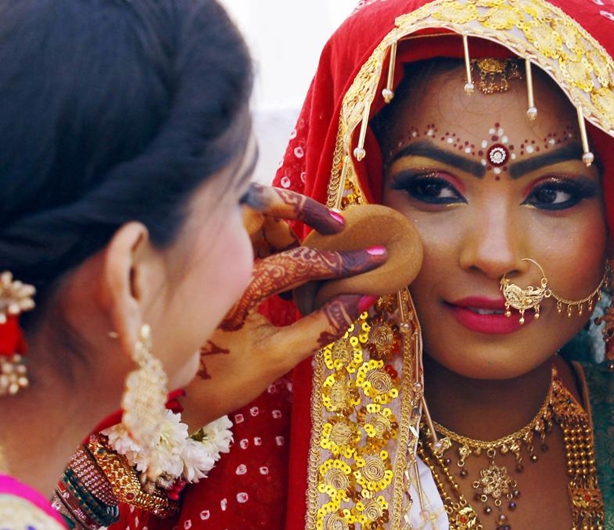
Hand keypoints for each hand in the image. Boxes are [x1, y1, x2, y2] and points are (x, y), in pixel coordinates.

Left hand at [181, 184, 386, 429]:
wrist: (169, 393)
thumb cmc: (219, 379)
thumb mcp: (276, 359)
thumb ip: (322, 326)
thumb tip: (363, 297)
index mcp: (236, 285)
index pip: (299, 260)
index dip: (341, 261)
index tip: (373, 257)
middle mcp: (217, 260)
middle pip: (258, 205)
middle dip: (300, 208)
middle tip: (335, 226)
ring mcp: (209, 257)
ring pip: (249, 215)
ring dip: (284, 221)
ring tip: (314, 244)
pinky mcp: (208, 261)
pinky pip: (241, 232)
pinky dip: (270, 236)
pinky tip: (292, 259)